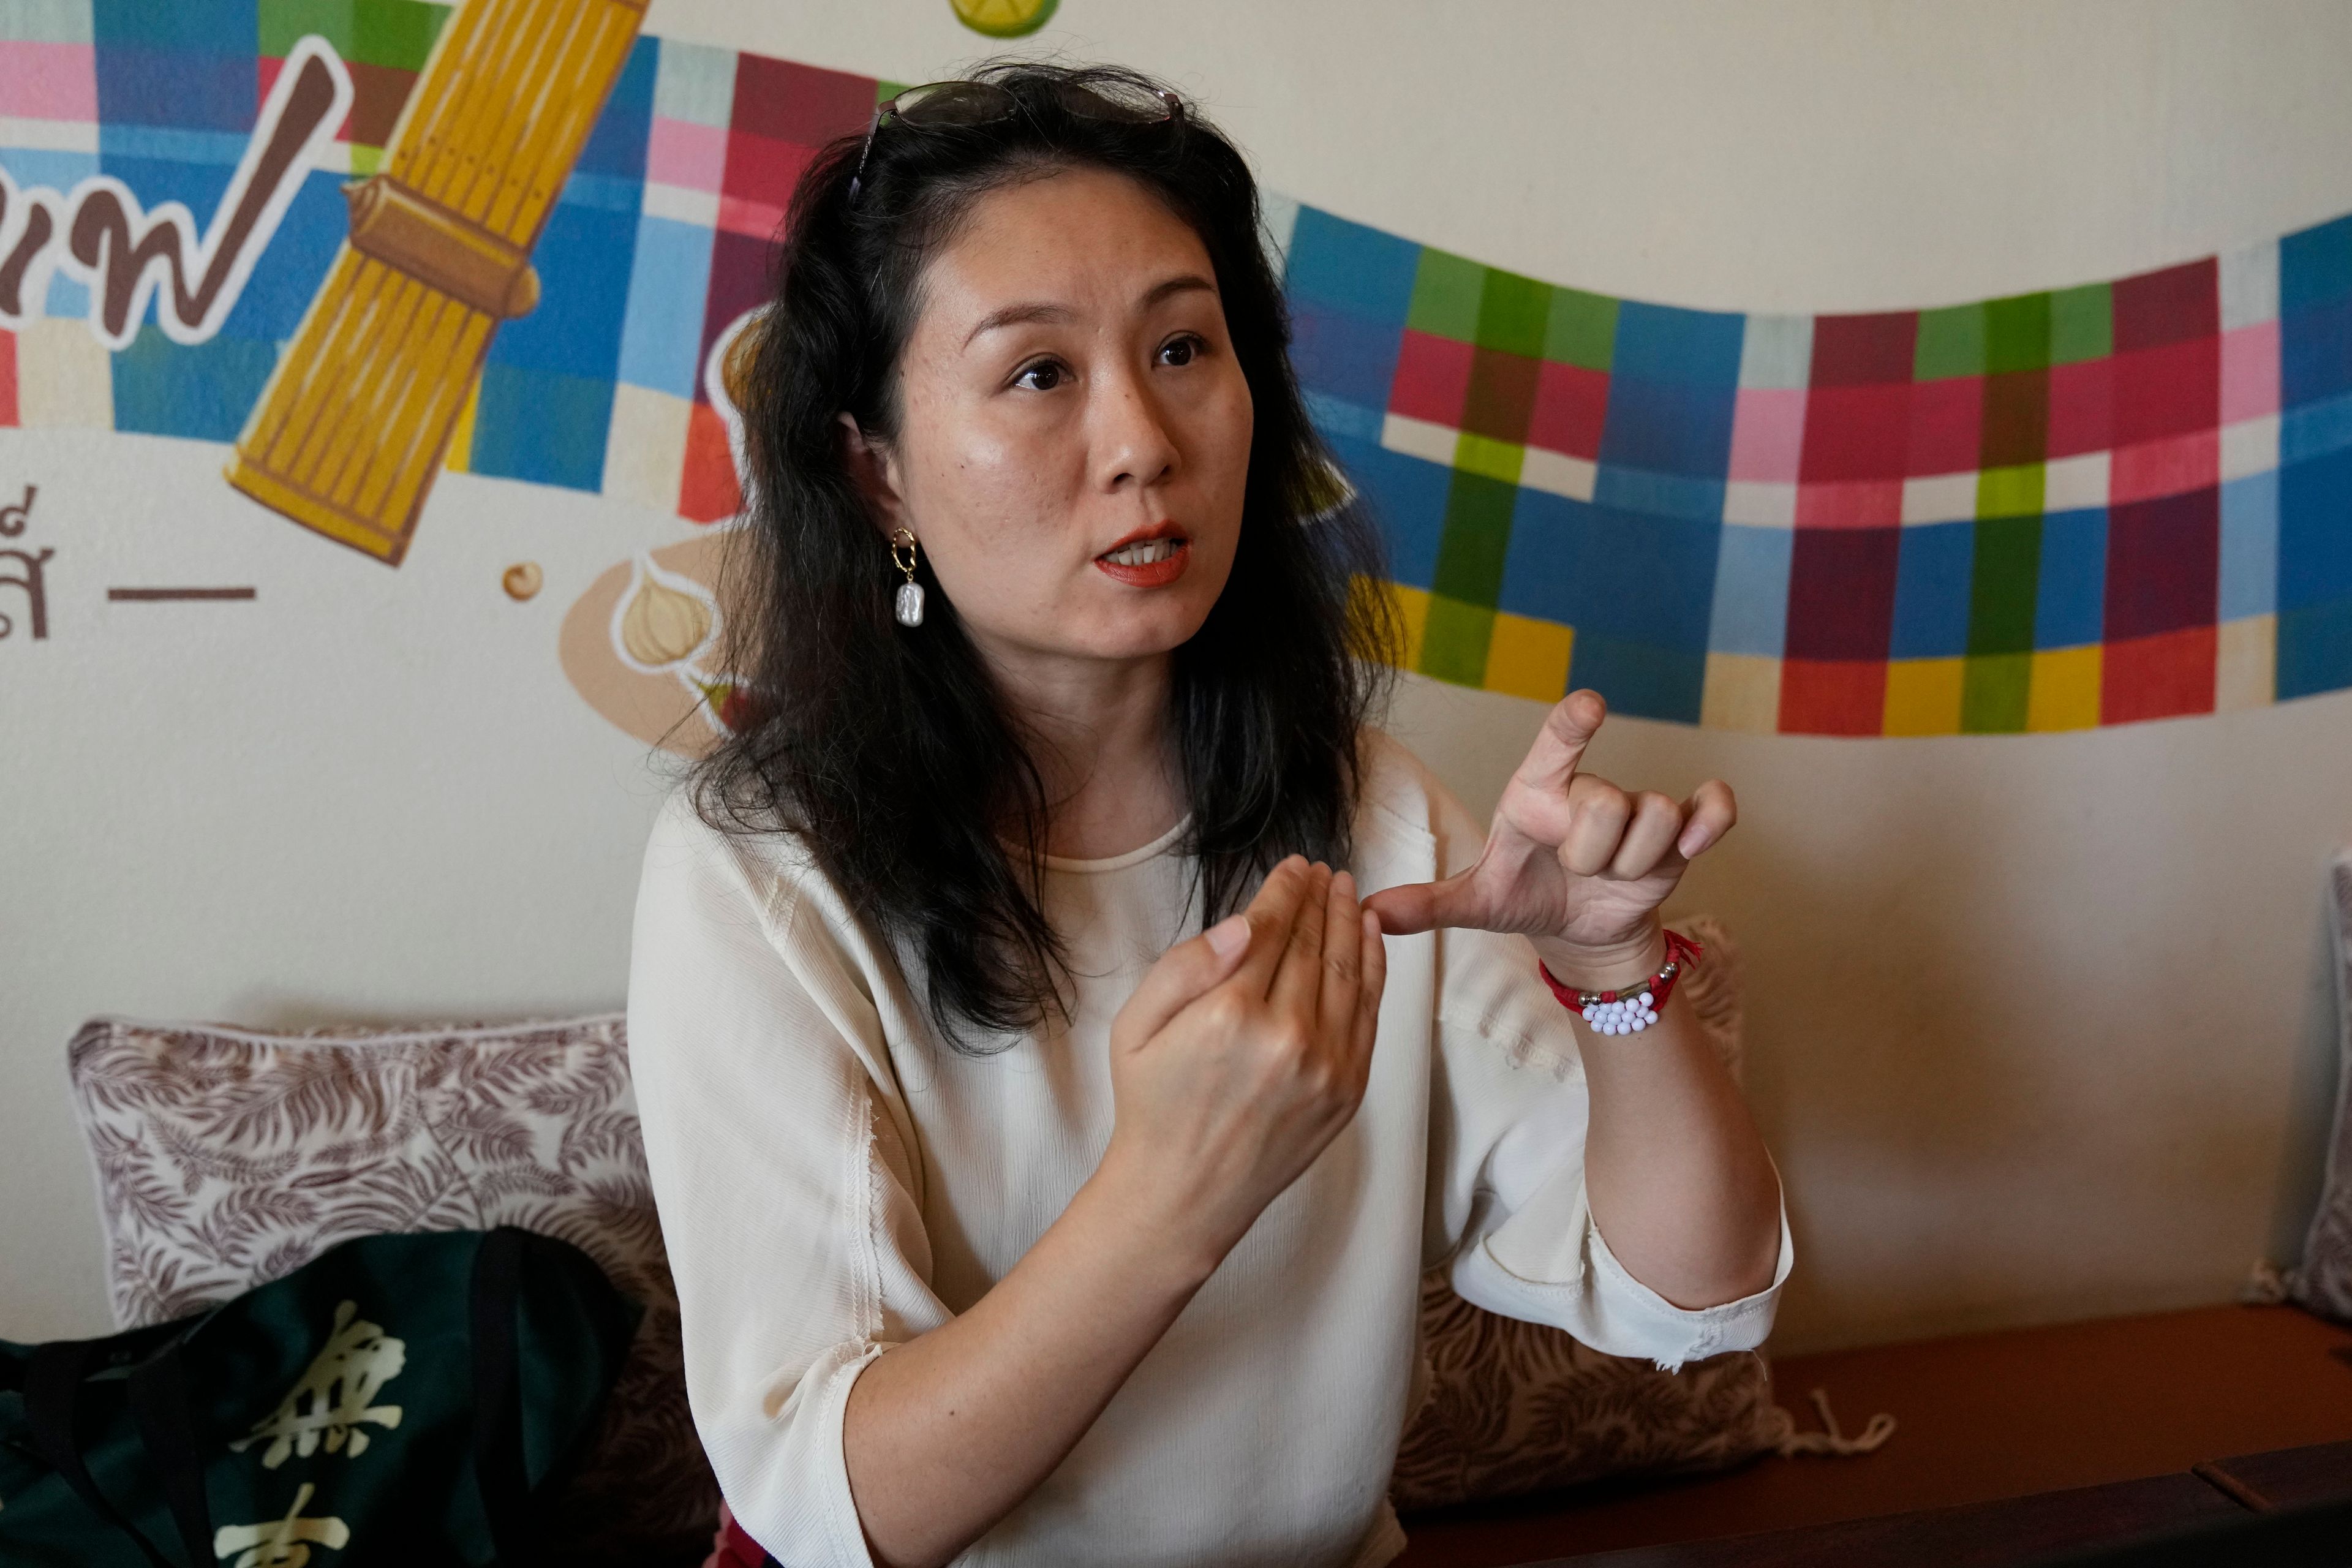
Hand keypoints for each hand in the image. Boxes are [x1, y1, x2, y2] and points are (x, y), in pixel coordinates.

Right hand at [1100, 856, 1386, 1267]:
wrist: (1183, 1196)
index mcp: (1230, 1014)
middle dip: (1321, 899)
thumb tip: (1241, 924)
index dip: (1287, 889)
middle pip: (1315, 944)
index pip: (1272, 928)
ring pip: (1349, 973)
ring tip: (1348, 892)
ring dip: (1352, 924)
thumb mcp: (1134, 1027)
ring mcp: (1326, 1066)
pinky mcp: (1349, 1090)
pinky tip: (1368, 939)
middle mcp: (1287, 1036)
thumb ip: (1184, 968)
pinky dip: (1373, 970)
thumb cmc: (1153, 1106)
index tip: (1295, 865)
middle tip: (1324, 870)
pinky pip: (1369, 1014)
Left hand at [1362, 690, 1734, 985]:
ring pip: (1654, 816)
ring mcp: (1640, 807)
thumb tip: (1373, 911)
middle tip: (1575, 869)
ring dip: (1632, 862)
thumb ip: (1429, 903)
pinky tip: (1688, 847)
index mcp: (1537, 793)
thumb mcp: (1479, 902)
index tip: (1589, 705)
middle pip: (1606, 804)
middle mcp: (1590, 790)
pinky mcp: (1681, 830)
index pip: (1555, 745)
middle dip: (1592, 853)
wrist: (1578, 927)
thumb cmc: (1526, 894)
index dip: (1573, 724)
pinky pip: (1713, 809)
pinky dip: (1710, 823)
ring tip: (1609, 874)